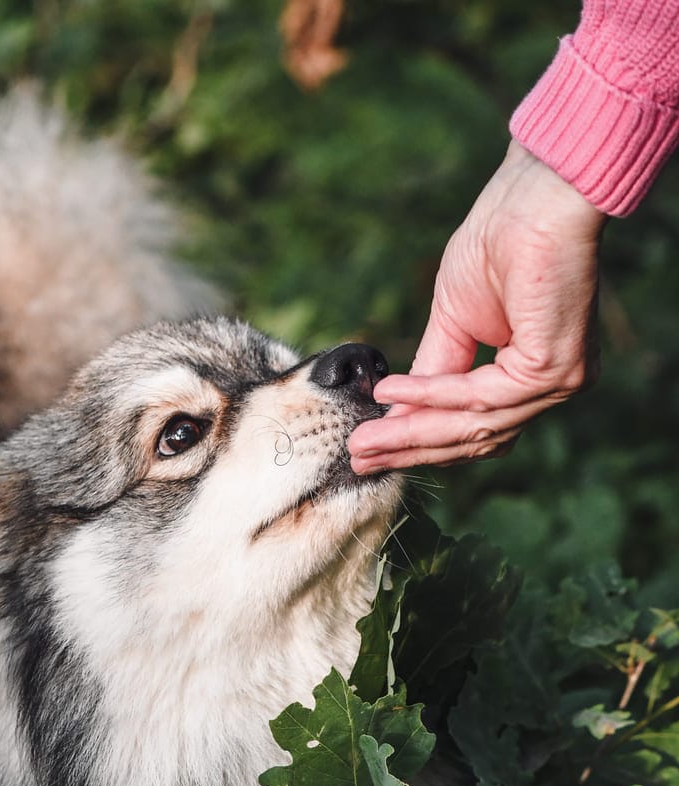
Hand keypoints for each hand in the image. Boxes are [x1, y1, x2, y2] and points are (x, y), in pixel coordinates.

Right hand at [349, 139, 606, 472]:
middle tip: (359, 458)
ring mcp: (558, 382)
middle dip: (411, 450)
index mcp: (534, 377)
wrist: (537, 194)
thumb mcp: (453, 320)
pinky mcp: (552, 369)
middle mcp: (552, 387)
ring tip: (366, 441)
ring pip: (473, 426)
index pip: (476, 430)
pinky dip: (431, 395)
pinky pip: (479, 397)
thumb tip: (396, 415)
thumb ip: (433, 372)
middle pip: (473, 439)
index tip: (371, 452)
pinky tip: (393, 391)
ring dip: (412, 433)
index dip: (421, 444)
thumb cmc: (501, 240)